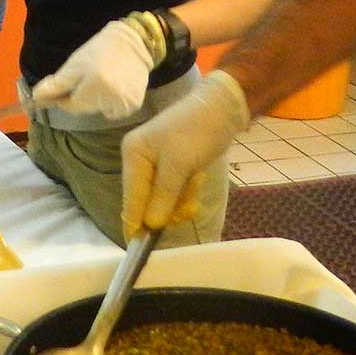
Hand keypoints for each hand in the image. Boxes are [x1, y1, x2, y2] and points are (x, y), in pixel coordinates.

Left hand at [30, 19, 154, 121]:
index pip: (70, 105)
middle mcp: (110, 98)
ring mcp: (124, 104)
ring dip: (97, 101)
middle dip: (82, 97)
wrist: (133, 43)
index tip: (71, 84)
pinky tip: (116, 87)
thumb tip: (36, 98)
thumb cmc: (99, 51)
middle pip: (84, 109)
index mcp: (94, 86)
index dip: (66, 97)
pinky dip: (111, 103)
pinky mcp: (134, 106)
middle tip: (90, 78)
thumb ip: (55, 85)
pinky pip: (114, 112)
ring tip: (104, 80)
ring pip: (98, 111)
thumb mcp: (74, 65)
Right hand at [120, 69, 249, 238]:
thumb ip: (162, 197)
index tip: (144, 246)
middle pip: (145, 201)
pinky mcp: (172, 165)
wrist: (224, 108)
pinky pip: (173, 190)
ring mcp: (156, 162)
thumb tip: (149, 225)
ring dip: (179, 203)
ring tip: (194, 200)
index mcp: (133, 154)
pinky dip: (185, 193)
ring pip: (161, 198)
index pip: (130, 198)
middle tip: (186, 212)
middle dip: (166, 210)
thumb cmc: (197, 132)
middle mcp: (139, 159)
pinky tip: (196, 186)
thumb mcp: (179, 166)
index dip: (137, 222)